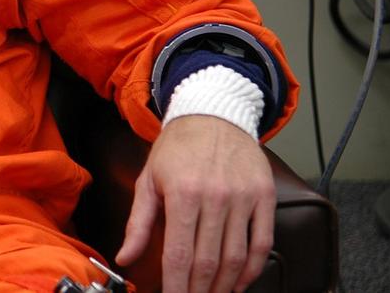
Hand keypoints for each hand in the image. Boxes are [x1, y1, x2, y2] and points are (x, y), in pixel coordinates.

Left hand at [116, 115, 273, 292]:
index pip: (179, 254)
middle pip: (208, 261)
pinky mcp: (264, 197)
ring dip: (224, 285)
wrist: (213, 115)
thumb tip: (124, 257)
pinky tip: (239, 282)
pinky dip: (252, 269)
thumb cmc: (177, 149)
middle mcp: (215, 197)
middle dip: (199, 290)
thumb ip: (139, 223)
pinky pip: (262, 243)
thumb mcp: (149, 180)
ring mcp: (243, 197)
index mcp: (182, 193)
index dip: (176, 285)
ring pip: (235, 257)